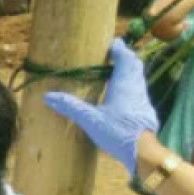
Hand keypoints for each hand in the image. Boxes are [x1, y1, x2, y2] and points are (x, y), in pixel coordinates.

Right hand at [44, 39, 158, 174]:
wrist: (143, 151)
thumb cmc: (118, 132)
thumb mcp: (90, 120)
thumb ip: (71, 106)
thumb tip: (48, 96)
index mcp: (124, 84)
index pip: (125, 58)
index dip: (119, 49)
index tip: (112, 43)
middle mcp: (136, 87)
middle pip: (135, 65)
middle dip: (125, 57)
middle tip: (113, 54)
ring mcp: (143, 99)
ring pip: (138, 77)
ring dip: (129, 71)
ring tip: (115, 71)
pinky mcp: (145, 110)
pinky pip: (139, 90)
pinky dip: (131, 84)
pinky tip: (121, 95)